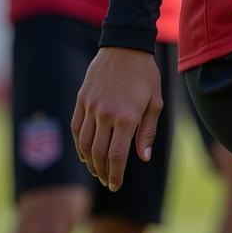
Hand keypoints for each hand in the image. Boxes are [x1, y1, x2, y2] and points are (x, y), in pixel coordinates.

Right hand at [70, 47, 162, 190]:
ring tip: (97, 170)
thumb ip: (148, 131)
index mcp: (127, 116)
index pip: (117, 156)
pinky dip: (78, 145)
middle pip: (98, 154)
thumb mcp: (155, 100)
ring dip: (89, 162)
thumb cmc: (145, 74)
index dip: (116, 174)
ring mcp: (91, 107)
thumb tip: (144, 158)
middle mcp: (106, 114)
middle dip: (102, 172)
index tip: (115, 185)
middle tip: (107, 181)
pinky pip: (76, 128)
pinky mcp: (81, 100)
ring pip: (84, 144)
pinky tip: (84, 153)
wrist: (125, 47)